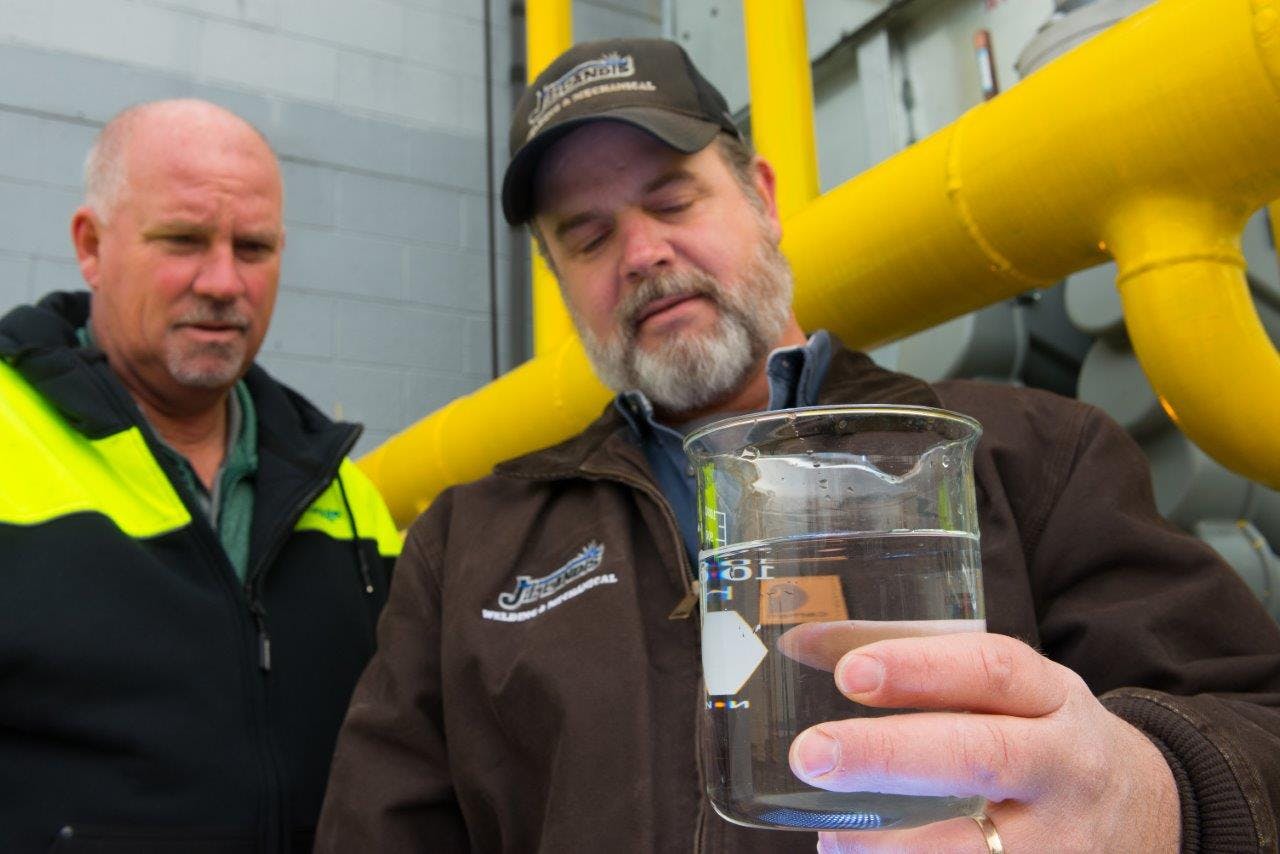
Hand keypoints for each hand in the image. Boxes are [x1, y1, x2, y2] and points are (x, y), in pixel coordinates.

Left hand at [787, 632, 1179, 852]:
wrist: (1151, 812)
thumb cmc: (1042, 736)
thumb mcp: (1004, 691)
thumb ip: (912, 665)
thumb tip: (797, 644)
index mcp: (1052, 697)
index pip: (992, 671)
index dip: (921, 668)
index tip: (850, 673)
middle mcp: (1066, 765)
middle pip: (982, 756)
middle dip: (890, 755)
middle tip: (812, 754)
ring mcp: (1067, 842)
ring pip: (983, 848)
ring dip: (897, 846)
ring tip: (833, 836)